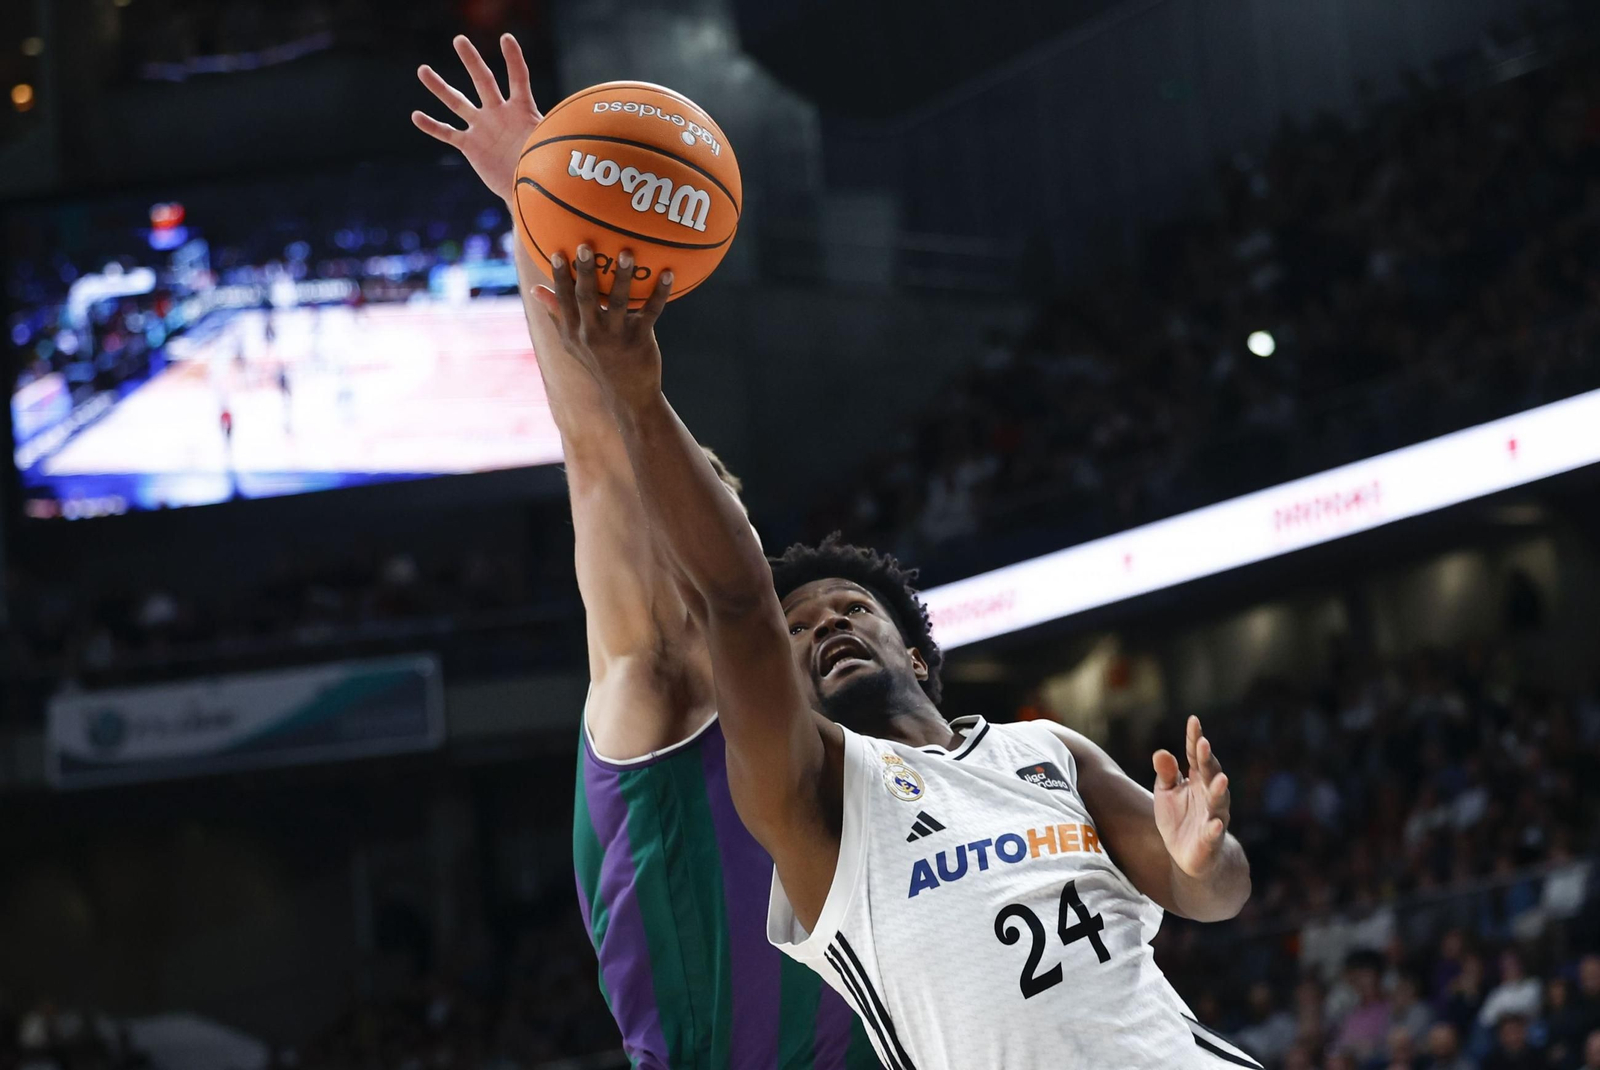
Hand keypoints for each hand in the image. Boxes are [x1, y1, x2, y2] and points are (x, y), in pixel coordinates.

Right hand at [412, 34, 540, 207]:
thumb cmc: (544, 165)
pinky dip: (432, 126)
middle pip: (483, 81)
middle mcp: (498, 113)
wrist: (528, 187)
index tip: (506, 38)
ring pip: (457, 102)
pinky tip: (416, 115)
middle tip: (459, 40)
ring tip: (422, 70)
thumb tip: (576, 142)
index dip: (513, 60)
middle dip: (472, 61)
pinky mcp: (470, 145)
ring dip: (440, 87)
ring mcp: (482, 127)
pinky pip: (448, 133)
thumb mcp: (551, 146)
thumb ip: (555, 137)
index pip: (518, 79)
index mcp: (521, 110)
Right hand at [536, 245, 672, 411]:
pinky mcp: (640, 339)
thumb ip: (557, 313)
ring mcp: (617, 338)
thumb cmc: (598, 362)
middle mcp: (592, 334)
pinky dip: (660, 292)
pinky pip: (651, 312)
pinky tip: (668, 273)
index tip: (557, 252)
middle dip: (584, 272)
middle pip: (587, 298)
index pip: (563, 300)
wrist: (628, 396)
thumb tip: (535, 288)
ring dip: (623, 277)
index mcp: (574, 332)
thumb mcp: (572, 342)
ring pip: (619, 302)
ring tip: (627, 253)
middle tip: (585, 246)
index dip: (560, 277)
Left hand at [1152, 716, 1231, 878]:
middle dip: (1208, 759)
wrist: (1190, 856)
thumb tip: (1160, 752)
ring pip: (1219, 802)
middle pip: (1210, 774)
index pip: (1196, 756)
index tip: (1193, 720)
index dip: (1195, 739)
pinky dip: (1215, 829)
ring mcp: (1214, 816)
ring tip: (1220, 778)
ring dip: (1219, 790)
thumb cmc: (1178, 818)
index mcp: (1197, 780)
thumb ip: (1165, 774)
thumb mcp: (1166, 793)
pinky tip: (1215, 824)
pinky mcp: (1212, 840)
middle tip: (1203, 743)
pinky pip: (1215, 833)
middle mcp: (1209, 795)